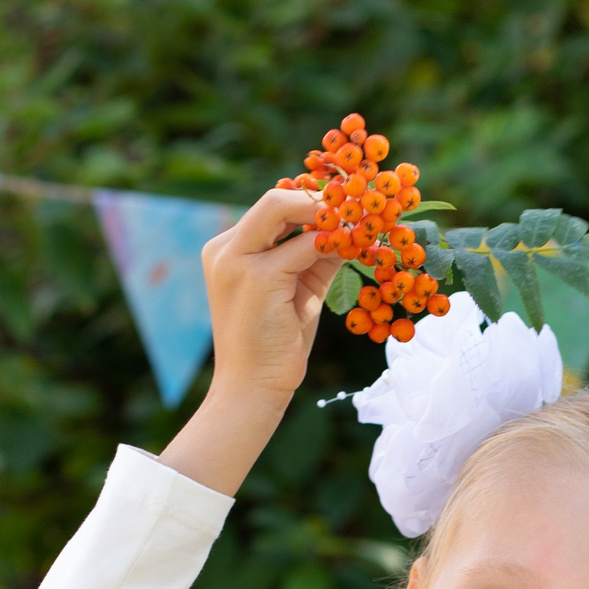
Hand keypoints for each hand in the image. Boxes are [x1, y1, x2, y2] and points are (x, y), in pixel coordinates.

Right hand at [158, 188, 345, 496]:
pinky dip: (335, 244)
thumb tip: (350, 229)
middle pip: (276, 197)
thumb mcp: (297, 291)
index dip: (311, 201)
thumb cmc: (274, 346)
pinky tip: (357, 249)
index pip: (272, 208)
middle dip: (321, 198)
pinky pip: (306, 245)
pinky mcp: (257, 277)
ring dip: (330, 215)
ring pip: (286, 207)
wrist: (252, 390)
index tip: (348, 206)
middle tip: (360, 209)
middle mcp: (225, 248)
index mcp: (229, 250)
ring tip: (363, 225)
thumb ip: (315, 258)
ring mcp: (237, 260)